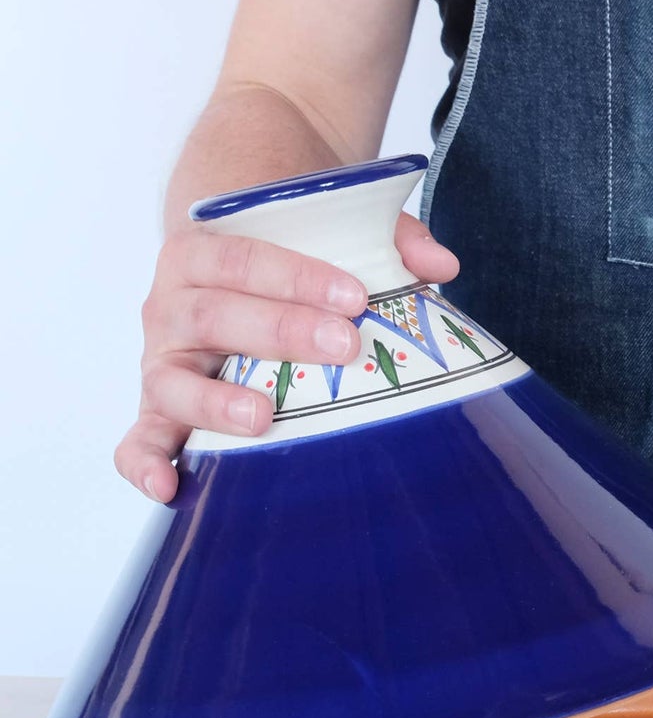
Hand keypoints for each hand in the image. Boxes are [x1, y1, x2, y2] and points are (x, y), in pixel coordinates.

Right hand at [114, 211, 458, 502]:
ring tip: (263, 418)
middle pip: (214, 315)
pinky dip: (147, 462)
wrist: (220, 257)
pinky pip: (143, 437)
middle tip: (345, 345)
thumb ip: (389, 238)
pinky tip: (172, 487)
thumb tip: (443, 265)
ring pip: (171, 379)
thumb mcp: (331, 231)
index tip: (356, 296)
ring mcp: (164, 360)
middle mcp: (173, 304)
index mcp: (204, 252)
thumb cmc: (284, 254)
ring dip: (213, 402)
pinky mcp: (162, 407)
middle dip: (280, 331)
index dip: (297, 276)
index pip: (243, 258)